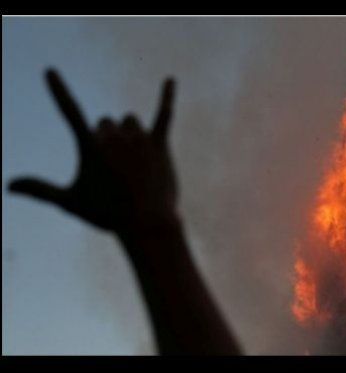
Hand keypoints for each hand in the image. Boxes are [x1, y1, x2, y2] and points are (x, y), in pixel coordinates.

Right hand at [9, 69, 177, 240]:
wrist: (146, 224)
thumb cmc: (106, 215)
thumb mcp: (69, 202)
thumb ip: (39, 189)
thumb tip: (7, 186)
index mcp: (90, 146)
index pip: (68, 111)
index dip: (58, 91)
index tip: (50, 71)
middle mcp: (114, 136)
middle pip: (106, 123)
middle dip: (108, 140)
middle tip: (116, 172)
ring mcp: (139, 139)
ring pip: (130, 121)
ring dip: (130, 134)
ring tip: (134, 164)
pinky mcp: (160, 144)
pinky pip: (164, 114)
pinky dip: (167, 96)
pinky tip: (171, 80)